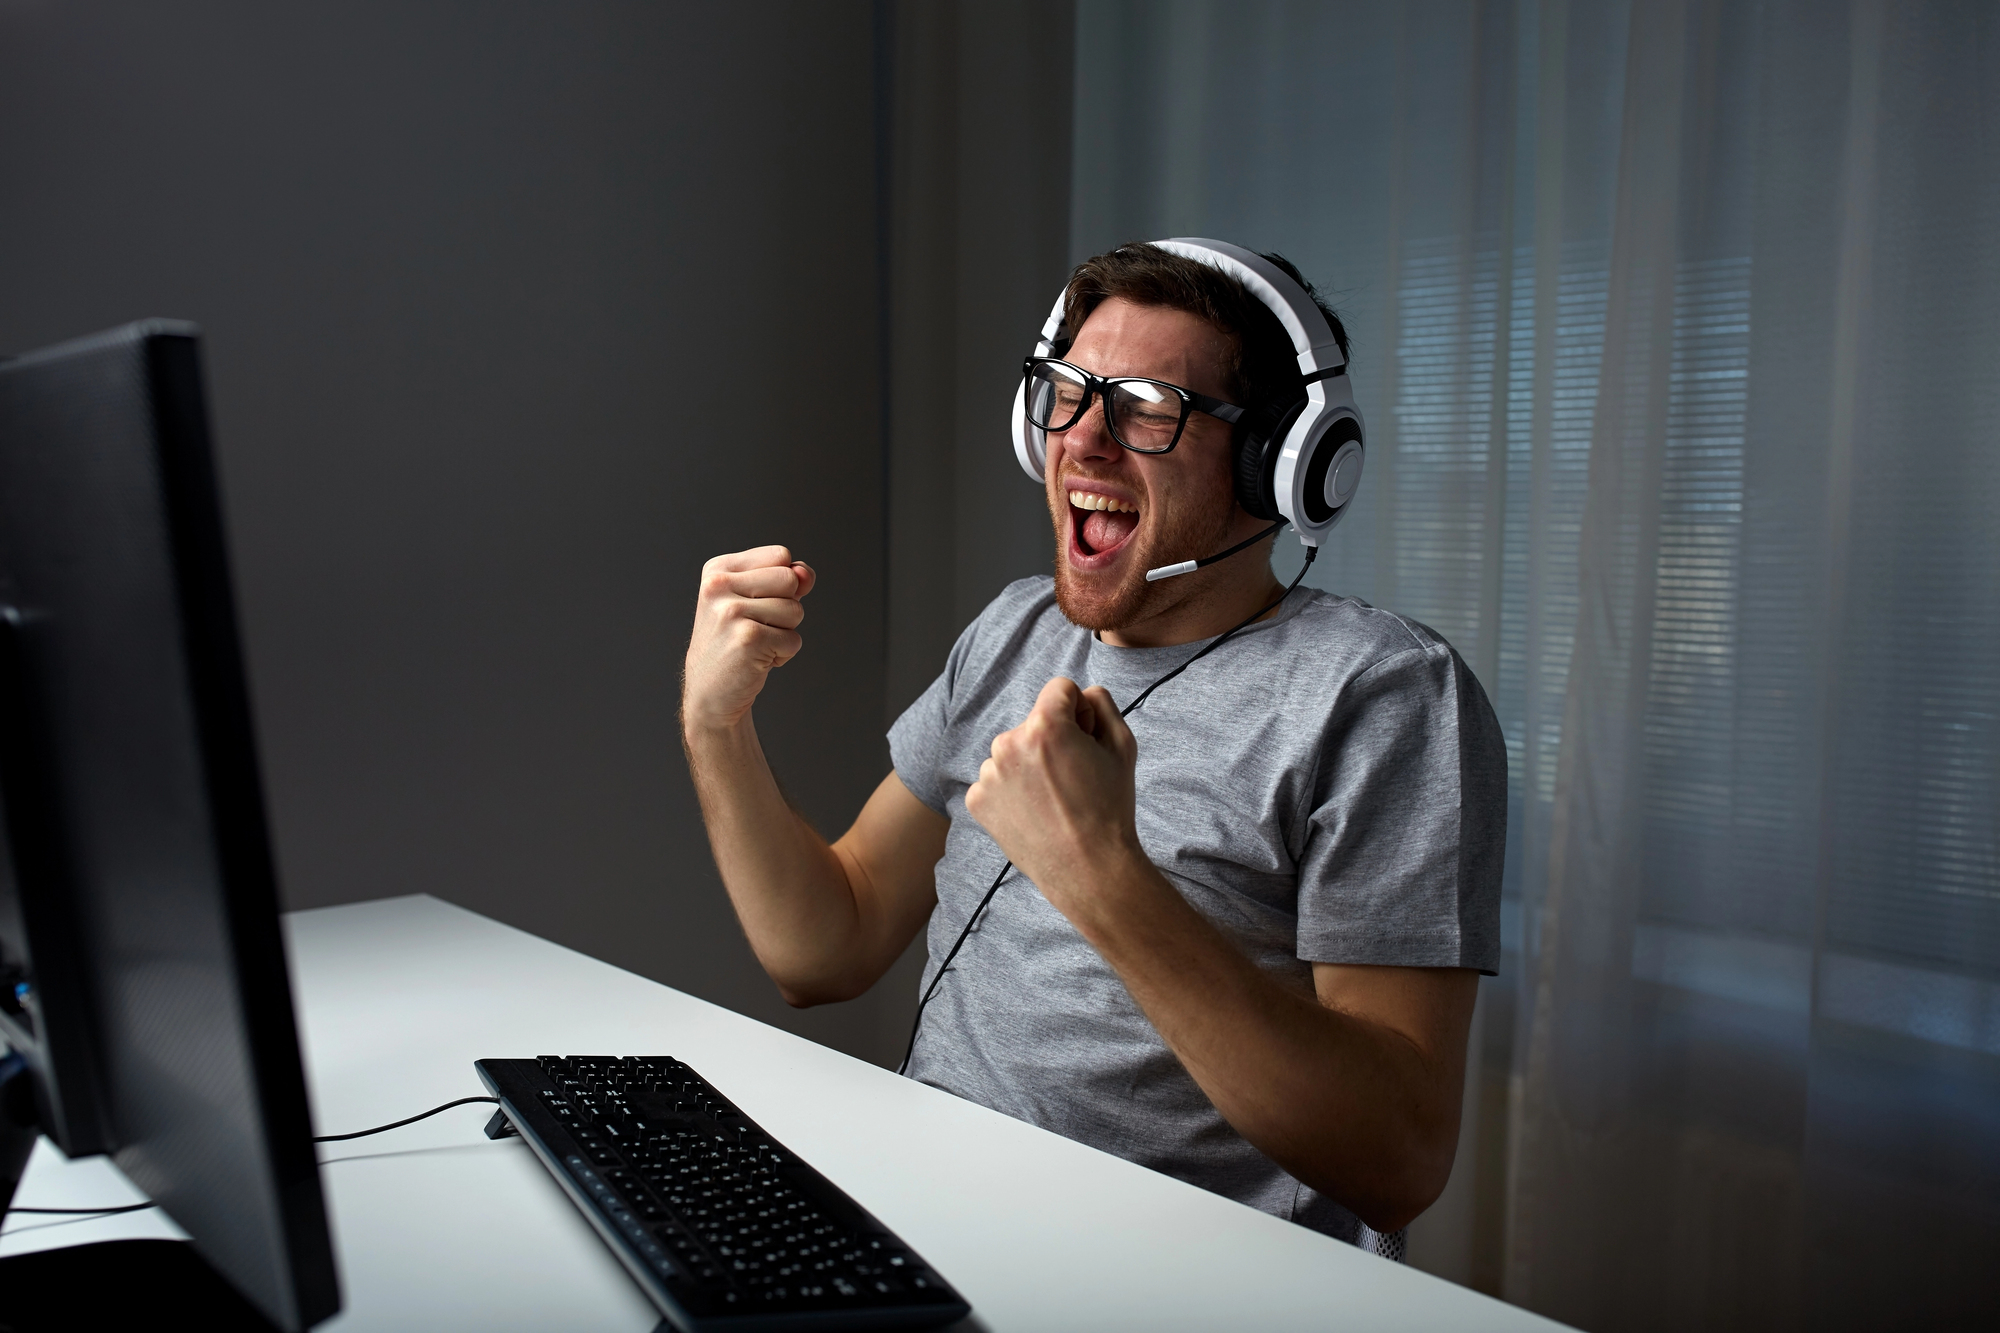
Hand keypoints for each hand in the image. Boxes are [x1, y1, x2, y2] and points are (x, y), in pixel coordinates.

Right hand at [683, 545, 815, 735]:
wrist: (711, 690)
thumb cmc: (735, 641)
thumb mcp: (756, 600)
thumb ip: (786, 578)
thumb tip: (805, 574)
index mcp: (719, 569)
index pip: (781, 555)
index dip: (782, 583)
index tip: (754, 604)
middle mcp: (719, 586)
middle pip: (791, 580)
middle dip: (787, 607)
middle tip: (756, 626)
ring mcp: (731, 612)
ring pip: (795, 611)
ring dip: (784, 633)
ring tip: (755, 644)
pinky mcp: (748, 638)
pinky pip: (793, 640)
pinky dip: (783, 654)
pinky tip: (756, 659)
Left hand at [965, 677, 1144, 923]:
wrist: (1088, 868)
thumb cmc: (1109, 808)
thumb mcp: (1123, 746)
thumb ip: (1103, 705)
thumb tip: (1082, 695)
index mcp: (1045, 725)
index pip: (1059, 689)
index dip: (1079, 711)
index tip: (1086, 738)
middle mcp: (1009, 743)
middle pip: (1034, 723)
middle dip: (1052, 740)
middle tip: (1073, 777)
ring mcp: (989, 773)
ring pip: (1012, 752)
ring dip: (1029, 765)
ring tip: (1053, 799)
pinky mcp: (977, 799)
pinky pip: (995, 780)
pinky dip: (1012, 791)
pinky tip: (1034, 812)